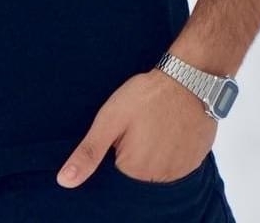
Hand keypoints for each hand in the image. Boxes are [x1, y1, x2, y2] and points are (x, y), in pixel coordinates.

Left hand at [55, 69, 217, 186]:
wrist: (189, 79)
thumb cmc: (147, 96)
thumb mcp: (110, 119)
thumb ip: (88, 152)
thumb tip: (65, 181)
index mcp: (133, 171)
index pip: (114, 176)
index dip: (113, 153)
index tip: (120, 134)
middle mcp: (158, 179)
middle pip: (136, 175)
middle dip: (132, 155)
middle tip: (138, 126)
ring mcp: (179, 173)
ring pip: (156, 171)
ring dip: (152, 155)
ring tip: (152, 126)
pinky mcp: (195, 163)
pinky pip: (175, 166)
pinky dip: (170, 153)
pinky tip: (167, 131)